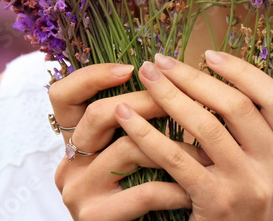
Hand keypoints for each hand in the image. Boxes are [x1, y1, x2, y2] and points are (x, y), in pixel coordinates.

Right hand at [50, 63, 205, 219]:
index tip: (132, 67)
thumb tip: (178, 76)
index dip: (92, 76)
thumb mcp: (133, 155)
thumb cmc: (139, 197)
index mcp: (75, 141)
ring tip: (208, 148)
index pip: (63, 95)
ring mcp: (78, 191)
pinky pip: (144, 191)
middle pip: (99, 113)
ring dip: (176, 146)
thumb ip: (140, 122)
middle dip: (149, 101)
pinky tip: (196, 189)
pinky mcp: (94, 217)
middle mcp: (69, 163)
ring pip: (128, 148)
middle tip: (187, 96)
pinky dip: (176, 188)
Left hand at [115, 50, 272, 220]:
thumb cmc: (241, 211)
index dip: (243, 72)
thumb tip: (216, 79)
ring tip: (146, 77)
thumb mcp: (264, 174)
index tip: (209, 55)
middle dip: (196, 77)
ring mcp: (248, 187)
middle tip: (162, 60)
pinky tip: (127, 116)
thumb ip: (254, 136)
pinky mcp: (216, 203)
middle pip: (237, 106)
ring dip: (171, 95)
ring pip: (206, 126)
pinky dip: (148, 133)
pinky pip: (177, 158)